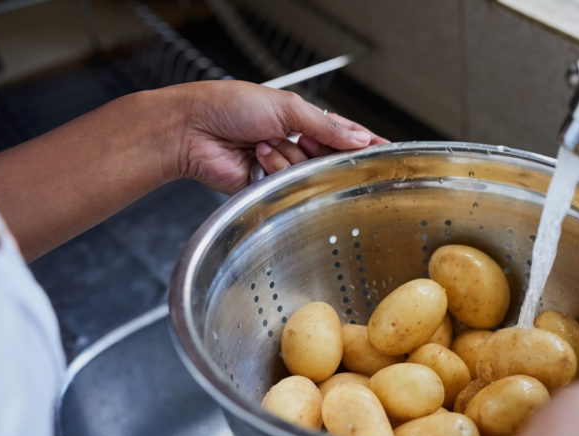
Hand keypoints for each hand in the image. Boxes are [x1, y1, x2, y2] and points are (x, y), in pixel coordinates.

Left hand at [169, 80, 386, 193]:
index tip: (385, 151)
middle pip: (328, 157)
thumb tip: (357, 139)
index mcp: (300, 118)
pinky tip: (257, 157)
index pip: (342, 132)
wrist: (193, 129)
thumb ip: (326, 126)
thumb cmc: (229, 106)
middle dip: (319, 151)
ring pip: (307, 172)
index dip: (363, 142)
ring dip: (287, 157)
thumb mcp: (286, 107)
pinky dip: (273, 169)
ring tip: (263, 143)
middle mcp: (293, 143)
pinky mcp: (267, 186)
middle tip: (304, 142)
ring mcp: (281, 165)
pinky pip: (286, 184)